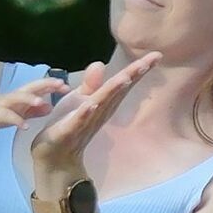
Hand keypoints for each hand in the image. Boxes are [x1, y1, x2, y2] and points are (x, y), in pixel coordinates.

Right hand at [0, 76, 67, 133]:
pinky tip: (24, 126)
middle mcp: (13, 97)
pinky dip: (15, 120)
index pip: (39, 88)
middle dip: (46, 85)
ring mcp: (2, 104)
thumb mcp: (18, 113)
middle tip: (60, 84)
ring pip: (17, 98)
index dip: (53, 86)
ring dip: (30, 99)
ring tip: (42, 102)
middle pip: (31, 87)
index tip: (68, 87)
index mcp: (20, 97)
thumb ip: (34, 111)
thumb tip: (50, 107)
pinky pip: (6, 116)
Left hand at [31, 54, 161, 179]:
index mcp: (103, 103)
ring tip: (126, 77)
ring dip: (113, 91)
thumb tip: (100, 63)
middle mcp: (99, 112)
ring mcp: (85, 122)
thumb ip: (91, 84)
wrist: (55, 157)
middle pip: (118, 91)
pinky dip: (86, 112)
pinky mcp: (69, 132)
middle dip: (133, 75)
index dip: (138, 69)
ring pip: (102, 103)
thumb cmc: (68, 126)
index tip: (157, 55)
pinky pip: (79, 121)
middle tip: (150, 61)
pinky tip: (92, 104)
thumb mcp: (79, 101)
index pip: (123, 82)